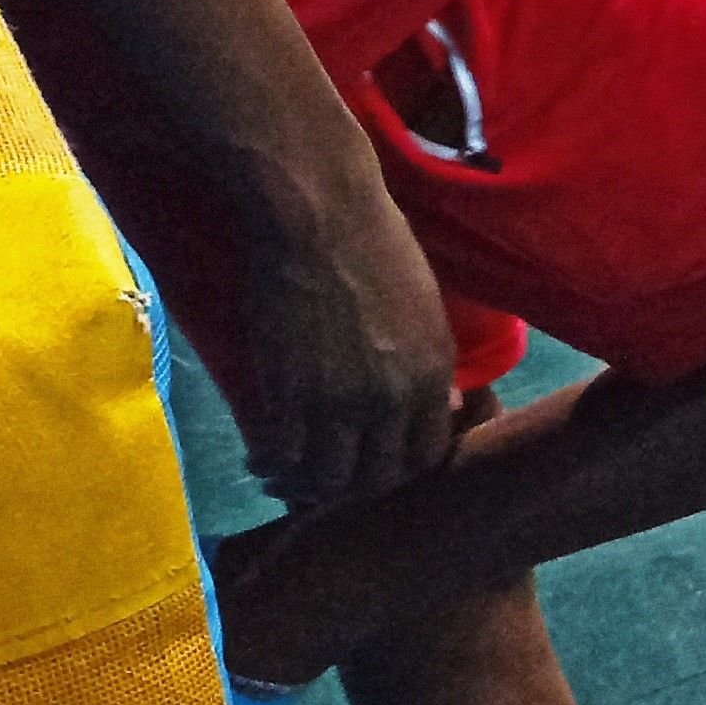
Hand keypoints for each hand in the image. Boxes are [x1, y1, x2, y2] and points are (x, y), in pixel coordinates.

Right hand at [234, 177, 459, 508]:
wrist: (320, 216)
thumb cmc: (376, 243)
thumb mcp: (425, 306)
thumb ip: (432, 365)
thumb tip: (444, 407)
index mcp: (433, 373)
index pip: (427, 456)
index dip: (400, 470)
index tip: (375, 464)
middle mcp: (393, 399)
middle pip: (377, 480)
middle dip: (353, 488)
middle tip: (327, 478)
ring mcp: (340, 402)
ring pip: (329, 480)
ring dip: (307, 486)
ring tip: (287, 476)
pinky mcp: (290, 396)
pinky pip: (283, 456)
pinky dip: (271, 465)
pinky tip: (261, 458)